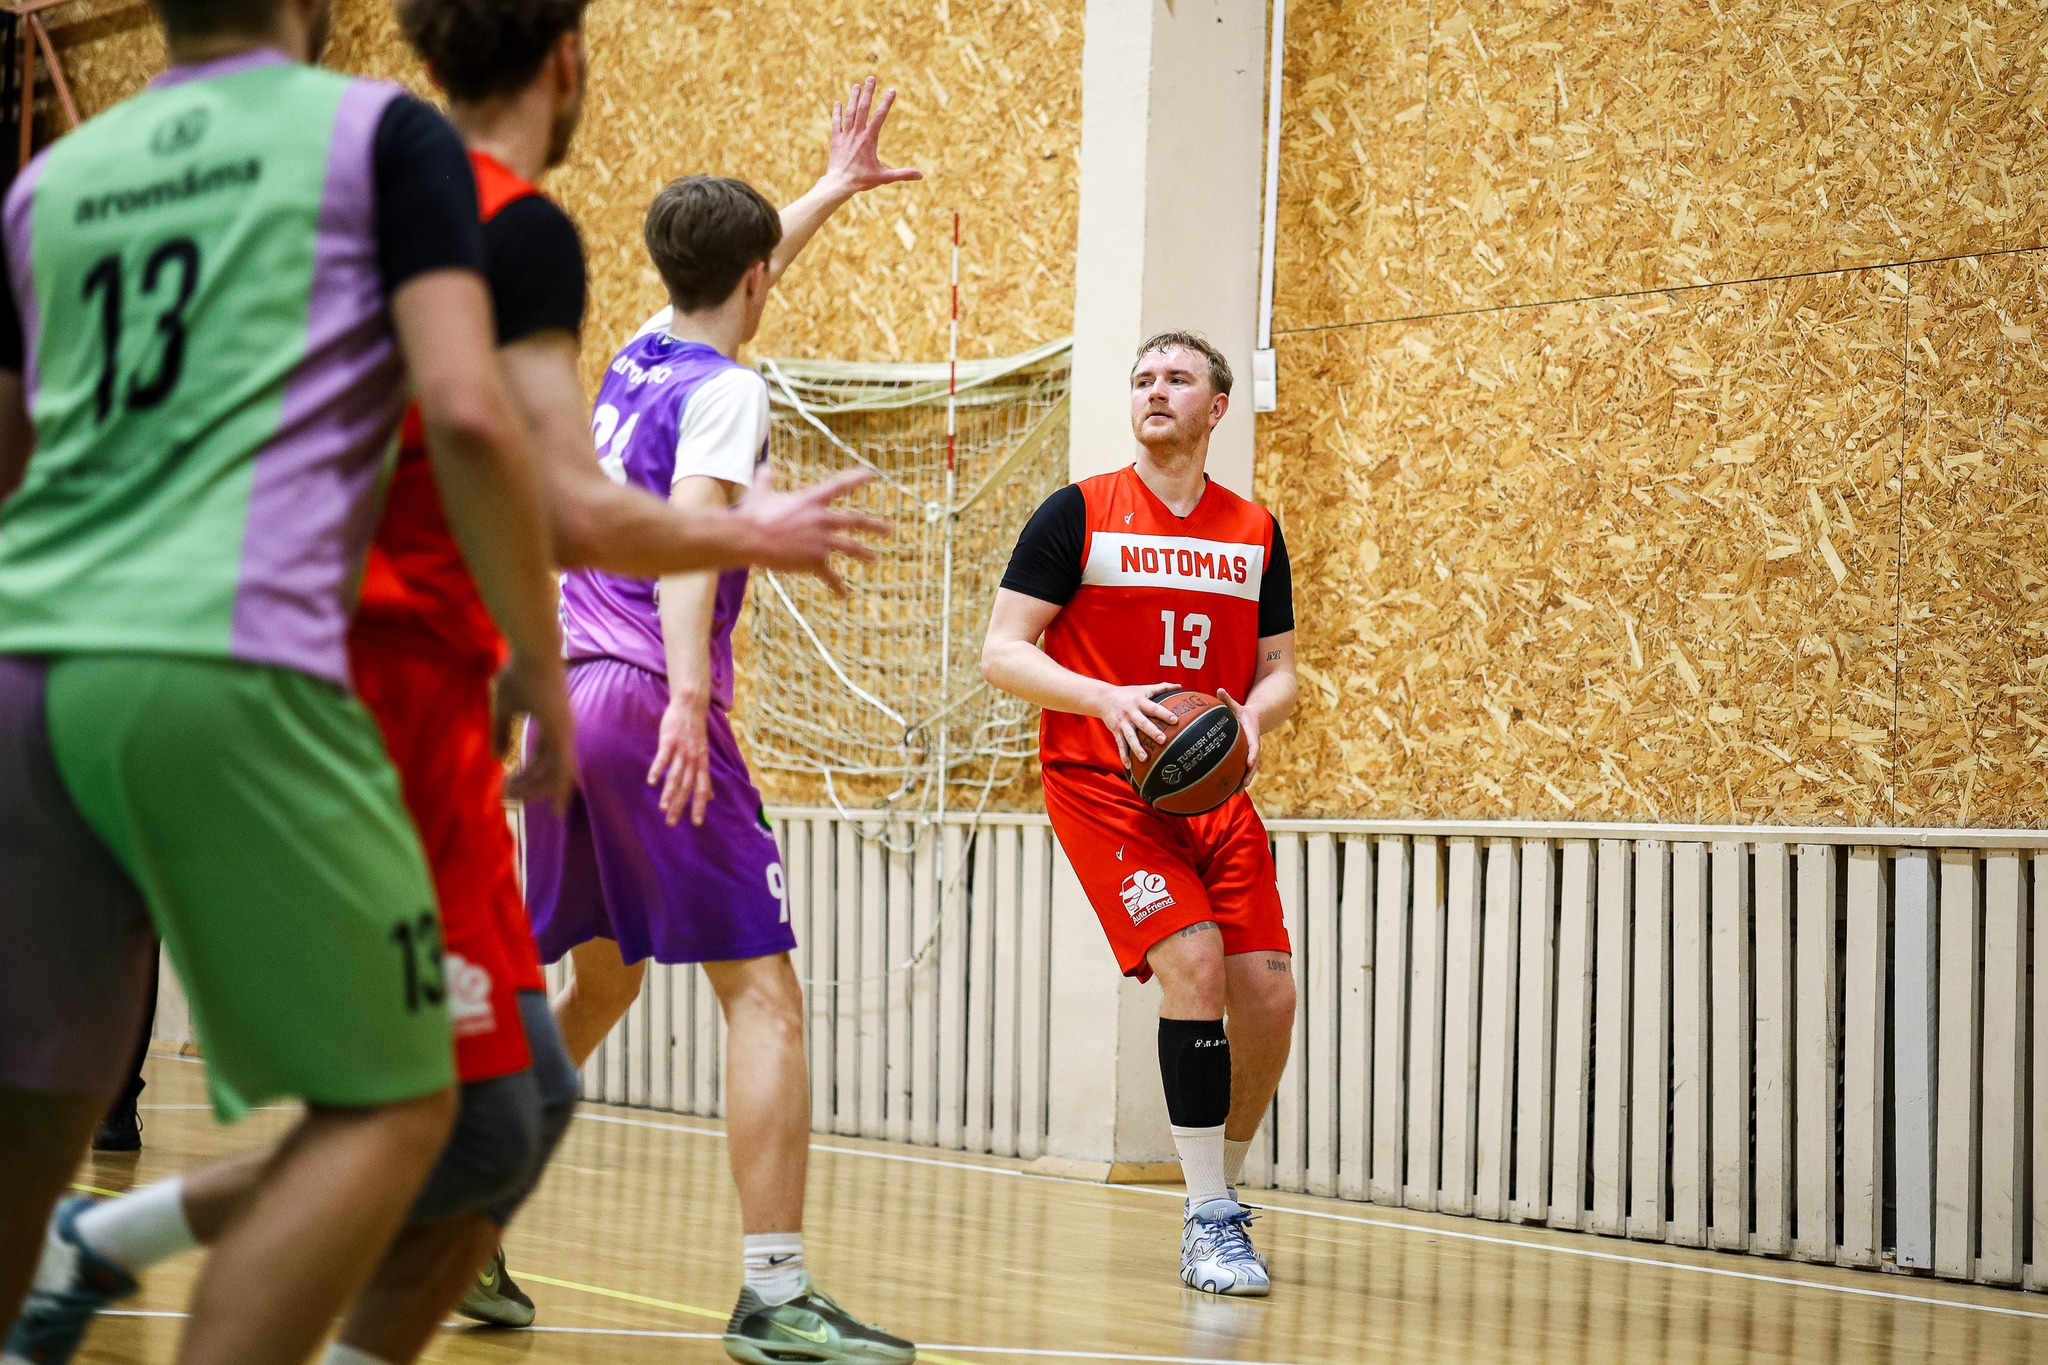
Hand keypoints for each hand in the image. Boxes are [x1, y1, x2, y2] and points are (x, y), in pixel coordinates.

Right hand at [501, 651, 575, 811]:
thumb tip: (499, 757)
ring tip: (512, 798)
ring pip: (556, 774)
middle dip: (529, 786)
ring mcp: (564, 733)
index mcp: (552, 726)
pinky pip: (562, 768)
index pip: (543, 759)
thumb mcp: (504, 708)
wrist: (531, 653)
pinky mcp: (561, 732)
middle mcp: (562, 732)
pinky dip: (558, 789)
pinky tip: (554, 807)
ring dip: (534, 789)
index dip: (528, 775)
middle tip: (508, 798)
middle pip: (550, 771)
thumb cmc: (518, 674)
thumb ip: (502, 732)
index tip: (510, 788)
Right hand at [649, 689, 713, 826]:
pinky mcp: (669, 741)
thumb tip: (710, 797)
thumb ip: (703, 776)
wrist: (690, 706)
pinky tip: (652, 782)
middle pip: (687, 787)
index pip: (702, 788)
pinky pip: (663, 758)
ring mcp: (681, 750)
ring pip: (676, 776)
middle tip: (671, 823)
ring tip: (662, 808)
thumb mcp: (702, 755)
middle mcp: (693, 759)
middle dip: (679, 806)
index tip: (696, 823)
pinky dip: (658, 770)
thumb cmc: (694, 732)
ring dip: (669, 793)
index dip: (699, 806)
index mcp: (701, 764)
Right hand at [737, 465, 890, 595]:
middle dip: (875, 526)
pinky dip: (837, 586)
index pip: (840, 485)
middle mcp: (822, 518)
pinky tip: (844, 596)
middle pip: (856, 521)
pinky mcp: (814, 560)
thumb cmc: (753, 514)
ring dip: (865, 553)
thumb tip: (764, 466)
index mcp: (812, 500)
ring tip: (875, 558)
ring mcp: (821, 540)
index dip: (857, 478)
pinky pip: (830, 576)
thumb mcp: (761, 492)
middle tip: (889, 529)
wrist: (750, 538)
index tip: (872, 474)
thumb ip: (766, 479)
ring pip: (850, 547)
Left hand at [819, 77, 921, 199]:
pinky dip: (837, 112)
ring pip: (850, 112)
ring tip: (856, 85)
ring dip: (853, 98)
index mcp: (869, 139)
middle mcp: (857, 134)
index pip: (880, 116)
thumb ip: (902, 174)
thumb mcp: (885, 177)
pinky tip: (838, 102)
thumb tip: (920, 175)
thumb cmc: (862, 181)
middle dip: (868, 92)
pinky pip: (837, 123)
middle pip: (863, 108)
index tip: (892, 90)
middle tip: (871, 78)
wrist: (839, 184)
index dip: (887, 102)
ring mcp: (846, 136)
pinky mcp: (836, 141)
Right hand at [1098, 682, 1180, 767]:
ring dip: (1137, 748)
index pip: (1154, 708)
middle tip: (1162, 740)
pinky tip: (1129, 766)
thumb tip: (1180, 686)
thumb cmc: (1128, 694)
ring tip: (1144, 758)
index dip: (1164, 713)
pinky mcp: (1116, 731)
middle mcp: (1131, 713)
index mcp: (1140, 702)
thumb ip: (1162, 687)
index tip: (1175, 720)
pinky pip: (1120, 744)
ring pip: (1130, 737)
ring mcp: (1123, 723)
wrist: (1104, 698)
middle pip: (1143, 723)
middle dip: (1152, 732)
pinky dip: (1124, 755)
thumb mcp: (1144, 689)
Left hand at [1217, 687, 1260, 790]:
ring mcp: (1250, 753)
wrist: (1254, 718)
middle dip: (1250, 773)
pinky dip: (1239, 780)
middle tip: (1245, 784)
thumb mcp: (1235, 705)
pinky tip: (1232, 792)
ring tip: (1237, 793)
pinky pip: (1243, 770)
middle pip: (1254, 762)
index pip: (1253, 745)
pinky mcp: (1245, 758)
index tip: (1250, 762)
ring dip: (1244, 781)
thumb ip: (1227, 699)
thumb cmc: (1241, 712)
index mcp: (1252, 734)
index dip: (1252, 753)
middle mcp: (1253, 746)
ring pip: (1250, 770)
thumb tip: (1219, 689)